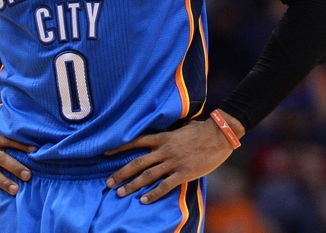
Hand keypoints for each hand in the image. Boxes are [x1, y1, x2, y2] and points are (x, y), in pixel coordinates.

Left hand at [105, 118, 236, 203]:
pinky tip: (143, 200)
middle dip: (121, 173)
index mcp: (163, 137)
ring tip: (120, 193)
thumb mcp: (182, 127)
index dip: (120, 147)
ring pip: (147, 176)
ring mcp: (173, 162)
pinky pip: (165, 186)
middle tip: (109, 182)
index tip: (106, 153)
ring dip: (132, 185)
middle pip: (137, 162)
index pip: (136, 141)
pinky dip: (153, 194)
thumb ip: (171, 132)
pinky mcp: (183, 173)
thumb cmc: (203, 129)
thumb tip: (166, 133)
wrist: (219, 135)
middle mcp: (164, 150)